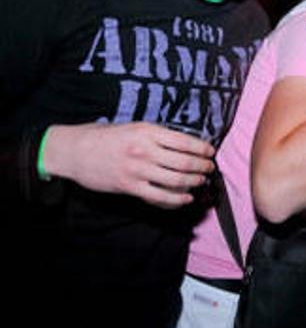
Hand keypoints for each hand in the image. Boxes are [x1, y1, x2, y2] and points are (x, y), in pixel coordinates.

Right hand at [43, 122, 215, 208]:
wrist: (73, 151)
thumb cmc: (103, 137)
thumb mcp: (132, 127)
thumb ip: (156, 135)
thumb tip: (183, 144)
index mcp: (147, 131)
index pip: (185, 141)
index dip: (203, 149)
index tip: (210, 152)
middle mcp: (145, 150)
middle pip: (185, 162)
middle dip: (203, 166)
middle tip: (209, 168)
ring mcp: (138, 170)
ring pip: (176, 180)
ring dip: (194, 181)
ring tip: (201, 181)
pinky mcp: (130, 186)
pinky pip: (160, 196)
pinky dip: (177, 199)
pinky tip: (186, 198)